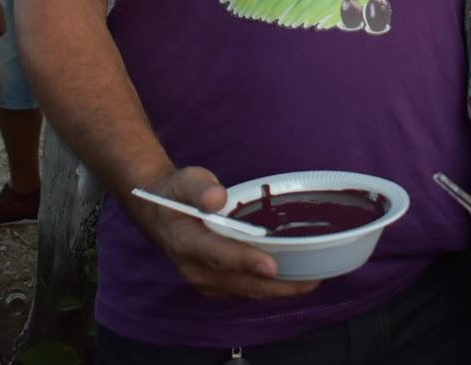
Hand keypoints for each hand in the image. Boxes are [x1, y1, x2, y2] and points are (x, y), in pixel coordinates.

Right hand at [128, 166, 319, 299]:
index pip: (219, 255)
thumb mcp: (186, 180)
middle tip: (311, 281)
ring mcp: (204, 280)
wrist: (159, 214)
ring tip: (310, 282)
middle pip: (239, 282)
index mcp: (186, 242)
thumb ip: (201, 188)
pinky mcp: (214, 284)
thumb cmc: (177, 194)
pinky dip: (268, 288)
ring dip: (277, 291)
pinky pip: (244, 290)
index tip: (272, 265)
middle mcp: (194, 268)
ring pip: (245, 291)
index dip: (246, 261)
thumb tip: (217, 198)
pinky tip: (292, 280)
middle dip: (276, 286)